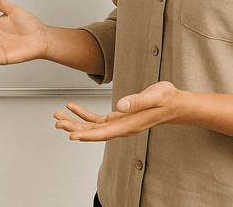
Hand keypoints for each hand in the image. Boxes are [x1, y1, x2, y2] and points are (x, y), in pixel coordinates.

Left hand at [54, 81, 181, 140]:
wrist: (176, 103)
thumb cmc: (167, 98)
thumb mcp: (154, 95)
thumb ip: (137, 101)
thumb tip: (120, 106)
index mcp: (129, 125)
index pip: (104, 133)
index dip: (87, 134)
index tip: (71, 135)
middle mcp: (122, 127)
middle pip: (93, 132)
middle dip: (74, 127)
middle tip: (57, 123)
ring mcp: (120, 124)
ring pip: (92, 126)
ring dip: (75, 121)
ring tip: (58, 117)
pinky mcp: (119, 118)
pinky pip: (98, 119)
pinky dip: (84, 114)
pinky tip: (73, 107)